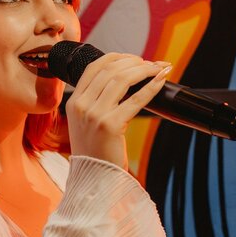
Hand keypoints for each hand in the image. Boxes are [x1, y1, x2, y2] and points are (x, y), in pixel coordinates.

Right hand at [65, 53, 170, 168]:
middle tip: (151, 64)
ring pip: (122, 79)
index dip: (116, 57)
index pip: (94, 67)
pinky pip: (136, 99)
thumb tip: (124, 79)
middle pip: (110, 69)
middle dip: (135, 61)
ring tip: (158, 69)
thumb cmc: (97, 152)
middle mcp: (81, 105)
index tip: (133, 58)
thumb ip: (97, 102)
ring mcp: (94, 115)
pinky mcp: (110, 125)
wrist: (95, 179)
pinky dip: (151, 86)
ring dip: (144, 69)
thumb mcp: (87, 123)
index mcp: (74, 102)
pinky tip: (161, 80)